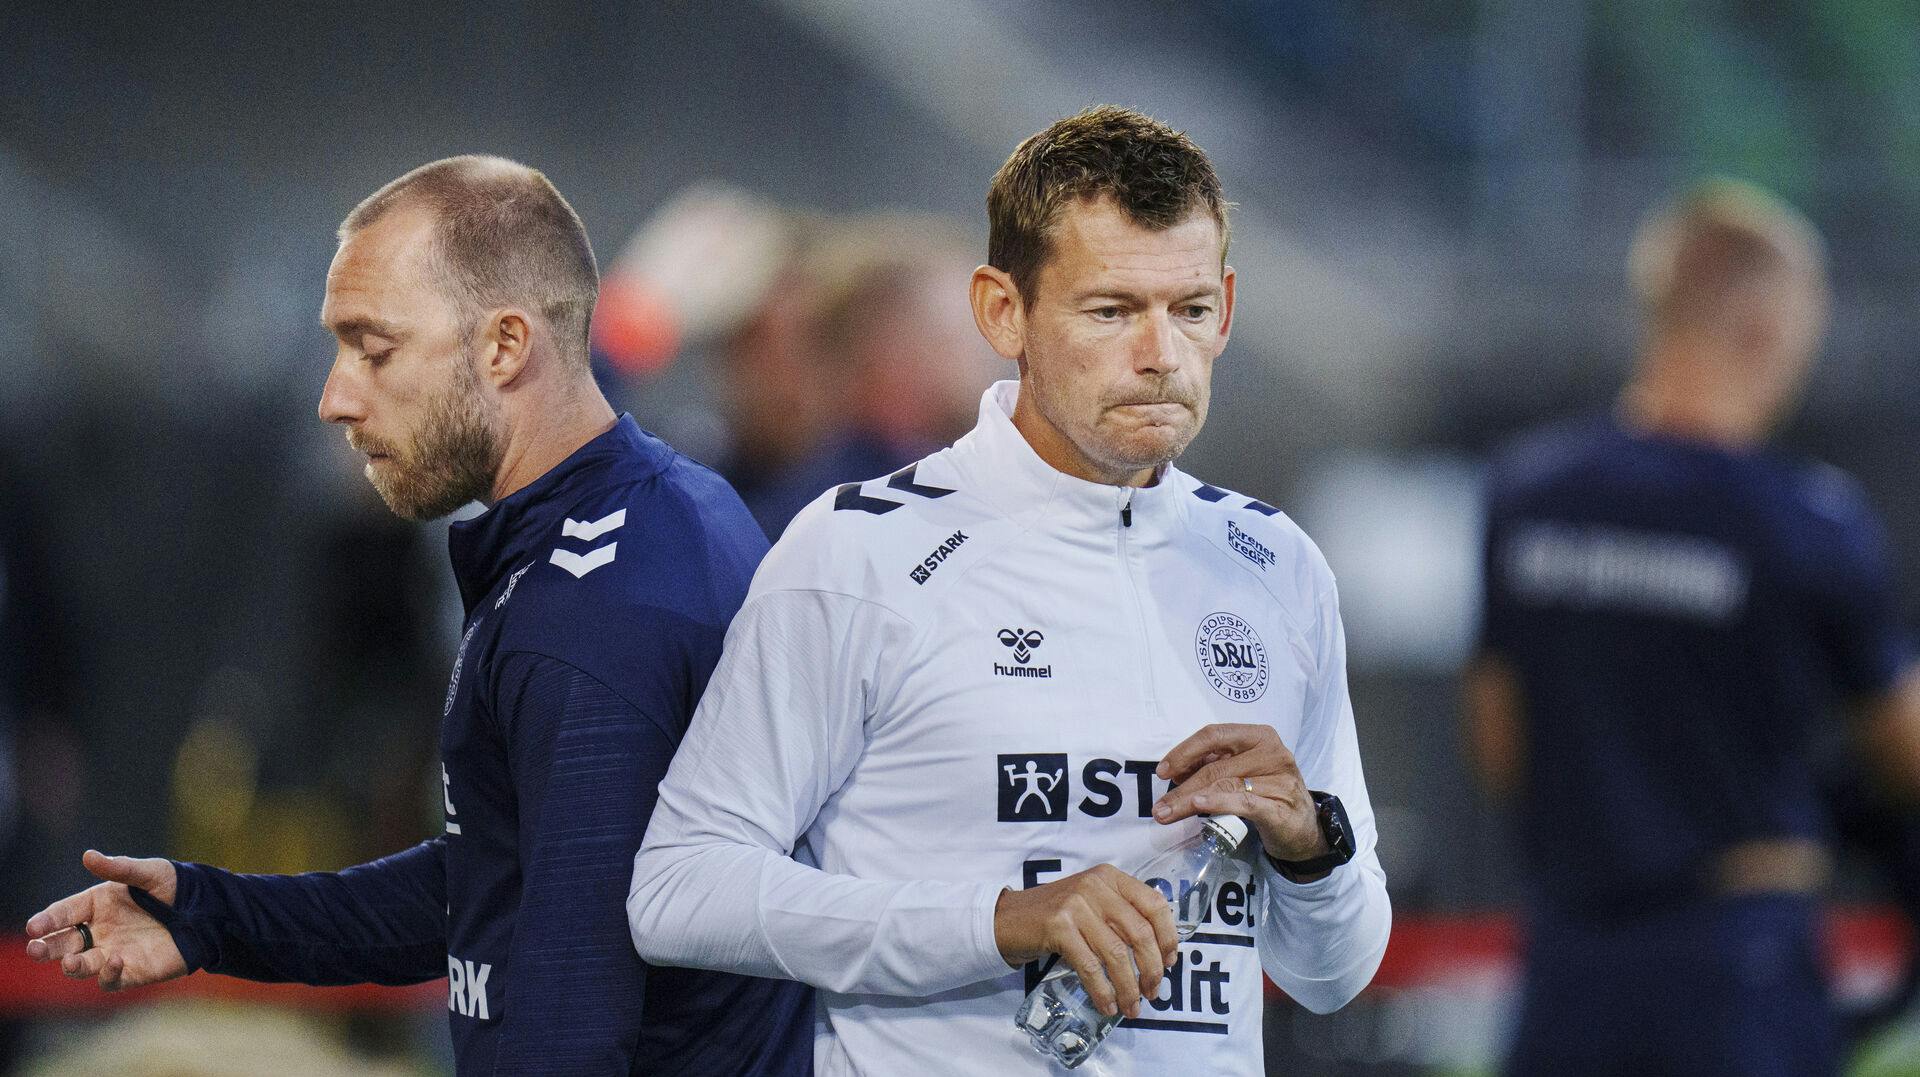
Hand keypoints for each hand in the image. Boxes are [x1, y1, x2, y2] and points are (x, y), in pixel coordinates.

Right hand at [25, 850, 186, 990]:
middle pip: (63, 943)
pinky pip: (111, 980)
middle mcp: (100, 931)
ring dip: (71, 966)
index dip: (48, 921)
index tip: (35, 927)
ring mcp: (113, 952)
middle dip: (45, 947)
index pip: (63, 914)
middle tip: (35, 949)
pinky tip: (114, 961)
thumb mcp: (149, 873)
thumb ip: (119, 868)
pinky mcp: (132, 971)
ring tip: (70, 960)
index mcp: (97, 904)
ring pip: (81, 966)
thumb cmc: (175, 887)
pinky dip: (108, 974)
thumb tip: (88, 855)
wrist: (207, 910)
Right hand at [993, 865, 1178, 1018]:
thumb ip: (1122, 917)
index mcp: (1111, 878)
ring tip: (1132, 1007)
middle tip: (1153, 993)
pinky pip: (1090, 966)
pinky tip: (1107, 1005)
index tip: (1169, 963)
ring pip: (1116, 953)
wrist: (1007, 918)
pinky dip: (1103, 991)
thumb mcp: (1093, 903)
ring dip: (1129, 987)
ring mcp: (1076, 905)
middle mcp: (1096, 886)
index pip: (1155, 905)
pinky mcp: (1058, 927)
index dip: (1168, 937)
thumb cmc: (1056, 915)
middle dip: (1151, 970)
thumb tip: (1159, 955)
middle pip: (1139, 933)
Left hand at [1153, 723, 1328, 872]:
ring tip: (1167, 814)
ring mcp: (1279, 780)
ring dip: (1189, 801)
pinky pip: (1244, 802)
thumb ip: (1214, 763)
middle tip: (1159, 806)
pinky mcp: (1280, 808)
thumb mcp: (1242, 769)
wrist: (1302, 826)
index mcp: (1259, 735)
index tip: (1162, 771)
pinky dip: (1219, 803)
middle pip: (1216, 766)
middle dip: (1182, 786)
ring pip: (1224, 786)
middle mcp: (1272, 752)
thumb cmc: (1266, 791)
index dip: (1185, 751)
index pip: (1215, 735)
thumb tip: (1175, 771)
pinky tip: (1199, 805)